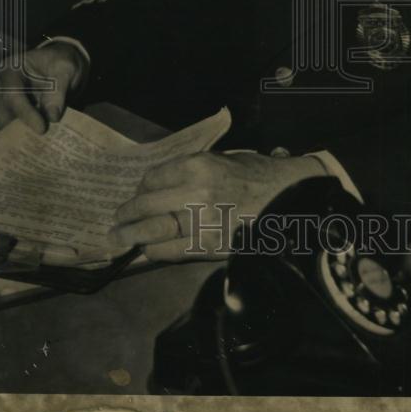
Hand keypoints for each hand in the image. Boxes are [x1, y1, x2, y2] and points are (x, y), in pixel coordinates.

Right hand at [0, 41, 85, 134]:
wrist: (60, 65)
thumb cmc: (61, 63)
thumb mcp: (65, 70)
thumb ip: (58, 90)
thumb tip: (52, 117)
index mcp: (12, 68)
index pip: (12, 93)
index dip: (25, 113)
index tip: (42, 128)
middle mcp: (1, 84)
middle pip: (1, 112)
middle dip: (18, 127)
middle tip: (40, 140)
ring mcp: (2, 99)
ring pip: (3, 123)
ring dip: (20, 133)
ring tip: (40, 142)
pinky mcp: (8, 111)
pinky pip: (10, 127)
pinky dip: (22, 134)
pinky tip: (37, 141)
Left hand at [109, 150, 326, 261]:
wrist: (294, 199)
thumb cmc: (262, 176)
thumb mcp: (227, 158)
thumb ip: (196, 169)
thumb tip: (164, 184)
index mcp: (199, 164)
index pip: (154, 177)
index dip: (141, 188)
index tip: (137, 194)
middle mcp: (196, 190)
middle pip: (147, 204)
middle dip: (127, 214)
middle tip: (116, 221)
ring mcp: (203, 219)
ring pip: (154, 229)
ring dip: (132, 236)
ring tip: (118, 240)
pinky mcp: (212, 245)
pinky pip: (172, 251)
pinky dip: (155, 252)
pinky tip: (147, 251)